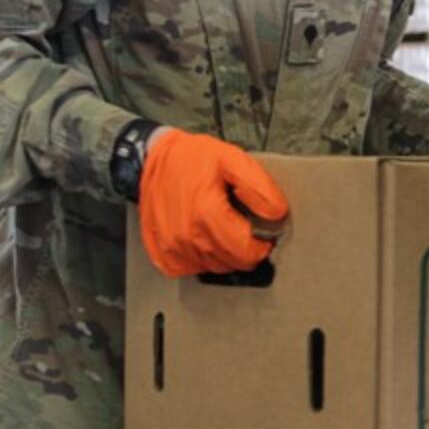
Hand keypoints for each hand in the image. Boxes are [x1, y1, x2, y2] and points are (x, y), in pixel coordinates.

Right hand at [139, 130, 288, 277]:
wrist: (151, 159)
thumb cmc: (192, 159)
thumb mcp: (234, 160)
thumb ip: (260, 187)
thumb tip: (277, 214)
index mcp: (207, 213)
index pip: (247, 252)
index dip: (262, 245)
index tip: (262, 233)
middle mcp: (186, 235)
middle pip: (232, 263)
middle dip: (244, 249)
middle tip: (243, 227)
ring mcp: (171, 247)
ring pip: (213, 267)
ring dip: (224, 254)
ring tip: (222, 227)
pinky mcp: (161, 253)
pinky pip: (190, 269)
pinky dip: (201, 258)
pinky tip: (204, 238)